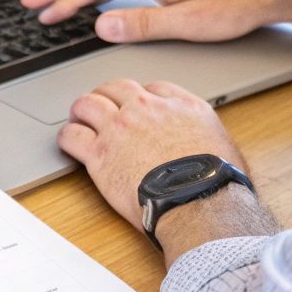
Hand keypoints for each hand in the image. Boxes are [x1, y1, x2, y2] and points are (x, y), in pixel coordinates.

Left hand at [57, 78, 247, 231]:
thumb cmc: (217, 183)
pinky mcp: (100, 154)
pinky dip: (68, 136)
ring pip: (88, 104)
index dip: (141, 97)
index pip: (153, 87)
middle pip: (116, 88)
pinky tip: (70, 142)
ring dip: (82, 110)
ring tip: (79, 119)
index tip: (136, 106)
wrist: (199, 203)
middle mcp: (147, 109)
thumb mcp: (223, 145)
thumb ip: (204, 134)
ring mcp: (120, 128)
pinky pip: (72, 135)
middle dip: (108, 96)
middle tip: (102, 107)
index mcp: (181, 106)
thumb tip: (204, 145)